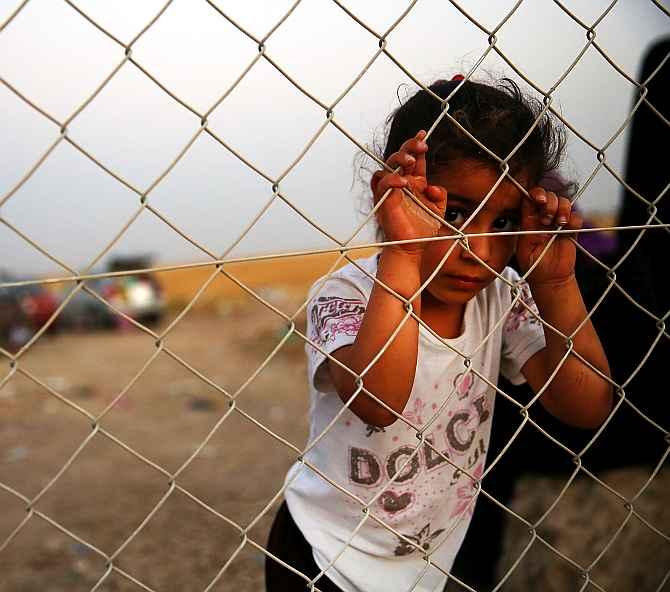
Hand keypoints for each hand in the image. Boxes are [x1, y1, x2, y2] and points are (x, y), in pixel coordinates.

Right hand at [371, 131, 446, 255]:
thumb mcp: (439, 209)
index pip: (414, 158)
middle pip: (399, 156)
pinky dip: (392, 180)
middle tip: (421, 146)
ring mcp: (391, 191)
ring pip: (387, 165)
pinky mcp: (384, 200)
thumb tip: (434, 188)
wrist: (412, 248)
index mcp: (415, 182)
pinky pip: (382, 183)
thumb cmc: (423, 230)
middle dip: (409, 146)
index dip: (417, 144)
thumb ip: (440, 195)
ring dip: (398, 159)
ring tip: (411, 162)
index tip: (424, 134)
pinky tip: (404, 183)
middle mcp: (401, 184)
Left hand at [516, 187, 582, 284]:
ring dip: (562, 208)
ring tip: (559, 223)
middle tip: (548, 218)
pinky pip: (576, 216)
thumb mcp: (525, 249)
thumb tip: (528, 212)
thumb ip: (527, 230)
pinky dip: (574, 219)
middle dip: (550, 202)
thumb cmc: (533, 265)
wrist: (550, 278)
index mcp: (529, 220)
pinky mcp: (571, 230)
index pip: (531, 198)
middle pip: (549, 196)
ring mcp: (558, 222)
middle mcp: (543, 218)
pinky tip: (568, 227)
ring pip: (563, 202)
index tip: (540, 200)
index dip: (536, 194)